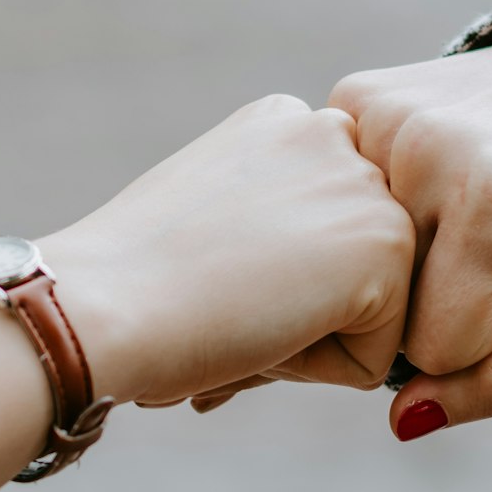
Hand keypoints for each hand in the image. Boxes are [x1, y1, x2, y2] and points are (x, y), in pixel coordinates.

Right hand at [38, 95, 415, 408]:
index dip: (269, 279)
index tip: (209, 277)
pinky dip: (319, 370)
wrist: (104, 302)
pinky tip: (262, 330)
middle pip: (350, 270)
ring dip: (308, 339)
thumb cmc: (128, 282)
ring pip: (370, 312)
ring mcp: (367, 184)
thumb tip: (312, 286)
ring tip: (240, 313)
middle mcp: (333, 132)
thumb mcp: (206, 219)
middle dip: (298, 309)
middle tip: (221, 302)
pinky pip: (377, 355)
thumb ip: (268, 225)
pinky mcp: (387, 244)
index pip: (322, 234)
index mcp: (284, 121)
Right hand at [327, 29, 491, 437]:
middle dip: (442, 295)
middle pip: (388, 302)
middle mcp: (421, 144)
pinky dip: (382, 209)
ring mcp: (376, 112)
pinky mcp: (350, 95)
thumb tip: (402, 423)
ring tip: (466, 209)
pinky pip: (340, 203)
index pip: (435, 343)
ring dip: (409, 255)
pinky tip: (428, 178)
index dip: (486, 330)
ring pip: (357, 258)